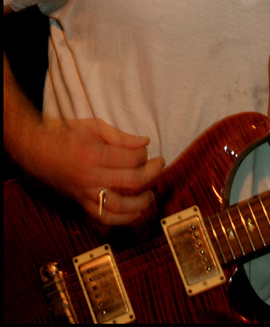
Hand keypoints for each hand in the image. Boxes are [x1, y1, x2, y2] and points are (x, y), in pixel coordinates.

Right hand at [35, 116, 164, 224]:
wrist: (36, 149)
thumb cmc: (65, 133)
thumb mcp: (93, 125)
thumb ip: (121, 136)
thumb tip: (145, 143)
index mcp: (94, 154)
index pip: (131, 159)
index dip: (145, 155)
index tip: (147, 150)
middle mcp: (90, 177)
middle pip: (131, 182)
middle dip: (152, 174)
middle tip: (160, 165)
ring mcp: (85, 193)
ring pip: (119, 207)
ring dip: (141, 203)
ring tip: (151, 194)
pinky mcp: (80, 202)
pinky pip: (103, 217)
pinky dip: (121, 219)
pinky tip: (134, 212)